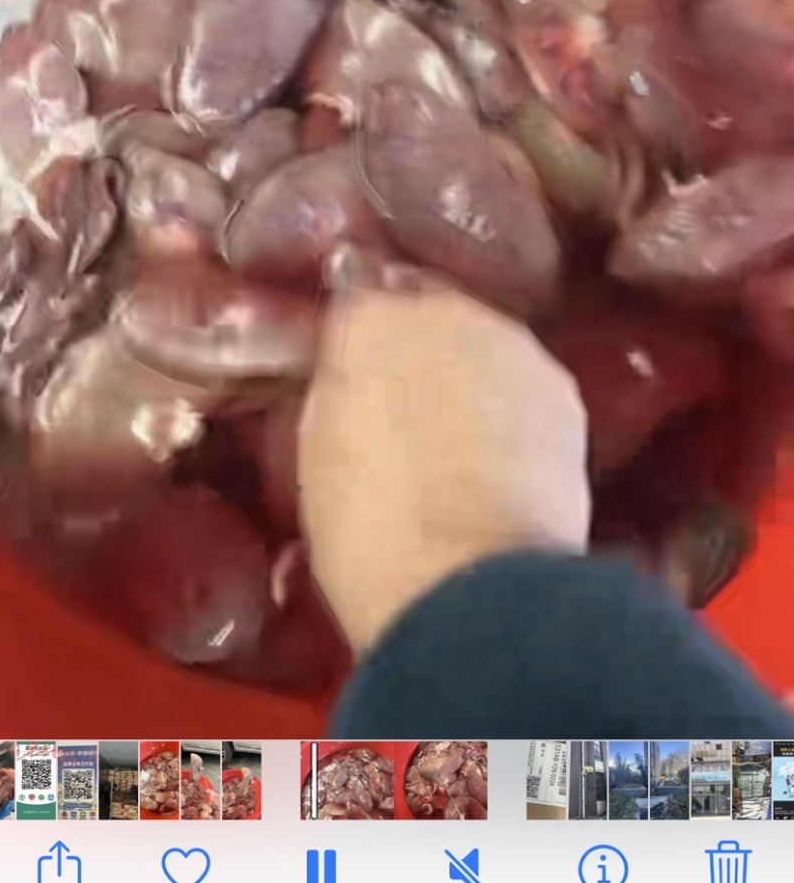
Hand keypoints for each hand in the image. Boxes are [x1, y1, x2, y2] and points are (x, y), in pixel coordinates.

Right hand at [299, 285, 590, 654]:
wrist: (472, 583)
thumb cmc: (369, 526)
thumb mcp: (320, 447)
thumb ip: (339, 385)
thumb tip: (355, 370)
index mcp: (368, 319)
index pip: (357, 298)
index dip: (357, 339)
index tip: (352, 371)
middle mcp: (446, 311)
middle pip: (426, 311)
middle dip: (416, 349)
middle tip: (402, 408)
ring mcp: (512, 346)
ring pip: (481, 345)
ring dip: (468, 375)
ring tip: (455, 440)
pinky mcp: (561, 390)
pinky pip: (523, 386)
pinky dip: (512, 412)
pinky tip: (499, 461)